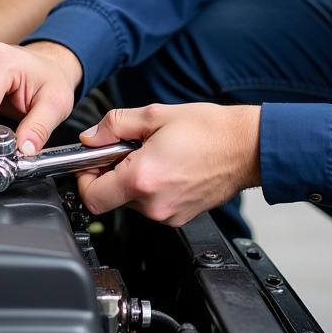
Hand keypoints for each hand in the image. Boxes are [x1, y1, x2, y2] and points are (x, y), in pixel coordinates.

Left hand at [76, 103, 261, 226]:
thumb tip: (91, 137)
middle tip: (129, 148)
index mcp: (142, 178)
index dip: (85, 177)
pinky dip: (151, 187)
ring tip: (154, 155)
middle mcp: (153, 204)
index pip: (91, 197)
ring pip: (131, 201)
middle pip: (110, 198)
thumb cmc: (210, 130)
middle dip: (112, 172)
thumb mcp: (155, 115)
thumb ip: (115, 125)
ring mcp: (167, 215)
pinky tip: (167, 167)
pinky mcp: (179, 217)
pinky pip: (151, 205)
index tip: (92, 161)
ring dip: (133, 179)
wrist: (247, 147)